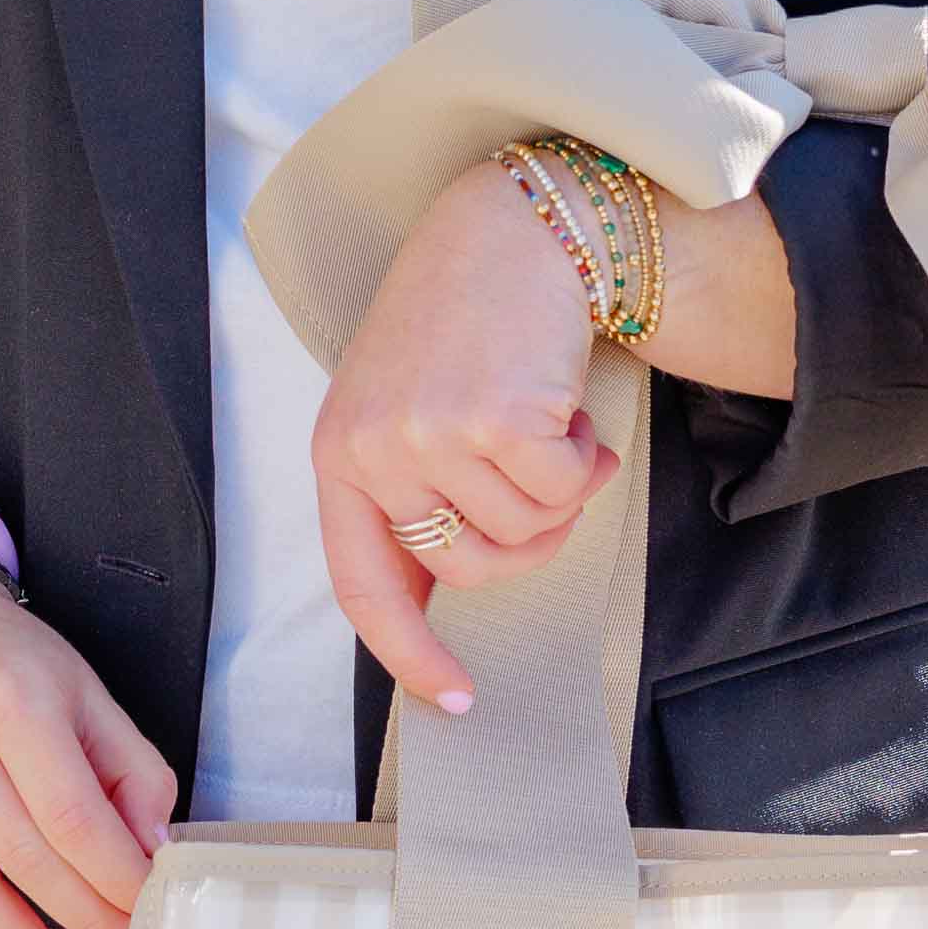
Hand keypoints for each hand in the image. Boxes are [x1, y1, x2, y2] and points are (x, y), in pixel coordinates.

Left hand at [313, 155, 614, 710]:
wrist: (512, 229)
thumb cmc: (466, 326)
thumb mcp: (405, 408)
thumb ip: (412, 495)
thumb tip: (442, 599)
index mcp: (339, 454)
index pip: (364, 585)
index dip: (409, 651)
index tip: (454, 699)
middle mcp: (374, 449)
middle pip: (467, 568)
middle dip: (525, 542)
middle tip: (543, 479)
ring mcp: (431, 435)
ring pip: (526, 533)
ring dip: (560, 490)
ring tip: (545, 420)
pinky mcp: (497, 420)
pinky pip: (568, 494)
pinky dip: (588, 460)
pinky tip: (566, 401)